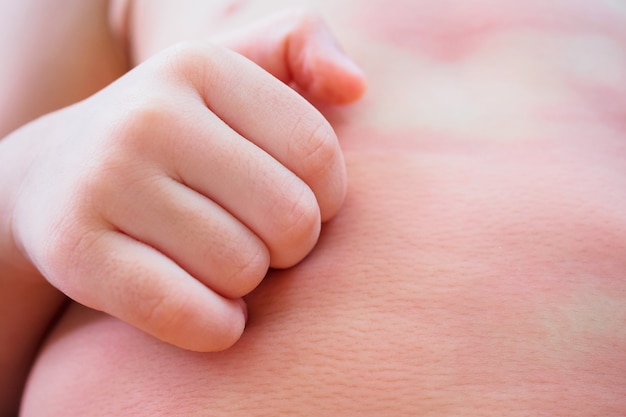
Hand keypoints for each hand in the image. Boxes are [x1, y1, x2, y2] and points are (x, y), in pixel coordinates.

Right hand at [1, 11, 365, 350]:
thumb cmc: (173, 132)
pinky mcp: (76, 251)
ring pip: (243, 271)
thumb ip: (300, 46)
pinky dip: (217, 327)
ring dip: (247, 283)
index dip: (327, 197)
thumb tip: (356, 87)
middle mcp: (149, 116)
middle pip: (290, 218)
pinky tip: (212, 311)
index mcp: (200, 67)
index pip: (318, 153)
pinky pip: (189, 314)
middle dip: (290, 246)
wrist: (55, 175)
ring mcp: (105, 182)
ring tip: (219, 261)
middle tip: (259, 239)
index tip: (295, 200)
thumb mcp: (229, 70)